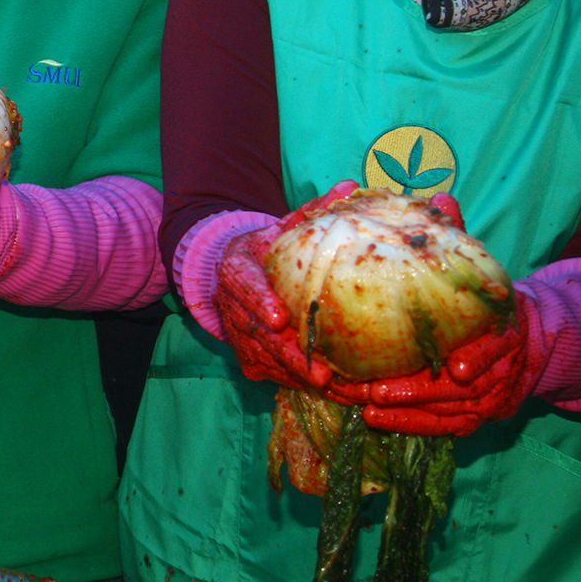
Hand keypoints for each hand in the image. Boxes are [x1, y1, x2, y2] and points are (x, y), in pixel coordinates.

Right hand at [215, 224, 353, 395]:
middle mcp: (230, 306)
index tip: (280, 317)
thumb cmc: (269, 250)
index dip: (259, 301)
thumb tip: (350, 186)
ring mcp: (237, 337)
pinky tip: (341, 395)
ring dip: (305, 379)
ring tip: (345, 392)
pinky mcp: (248, 360)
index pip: (243, 284)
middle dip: (290, 356)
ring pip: (269, 362)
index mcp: (235, 267)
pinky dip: (305, 386)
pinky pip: (275, 377)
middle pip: (257, 334)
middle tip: (321, 373)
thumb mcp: (284, 226)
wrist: (235, 276)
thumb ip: (314, 209)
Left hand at [358, 304, 546, 437]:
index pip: (493, 350)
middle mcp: (503, 374)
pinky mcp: (482, 418)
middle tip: (378, 392)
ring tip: (372, 411)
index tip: (456, 369)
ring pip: (452, 413)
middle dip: (419, 392)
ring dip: (409, 414)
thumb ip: (464, 288)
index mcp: (507, 338)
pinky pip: (448, 428)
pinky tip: (383, 421)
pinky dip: (415, 425)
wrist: (537, 343)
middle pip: (464, 390)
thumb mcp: (490, 296)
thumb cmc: (496, 311)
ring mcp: (494, 402)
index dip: (476, 359)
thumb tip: (414, 257)